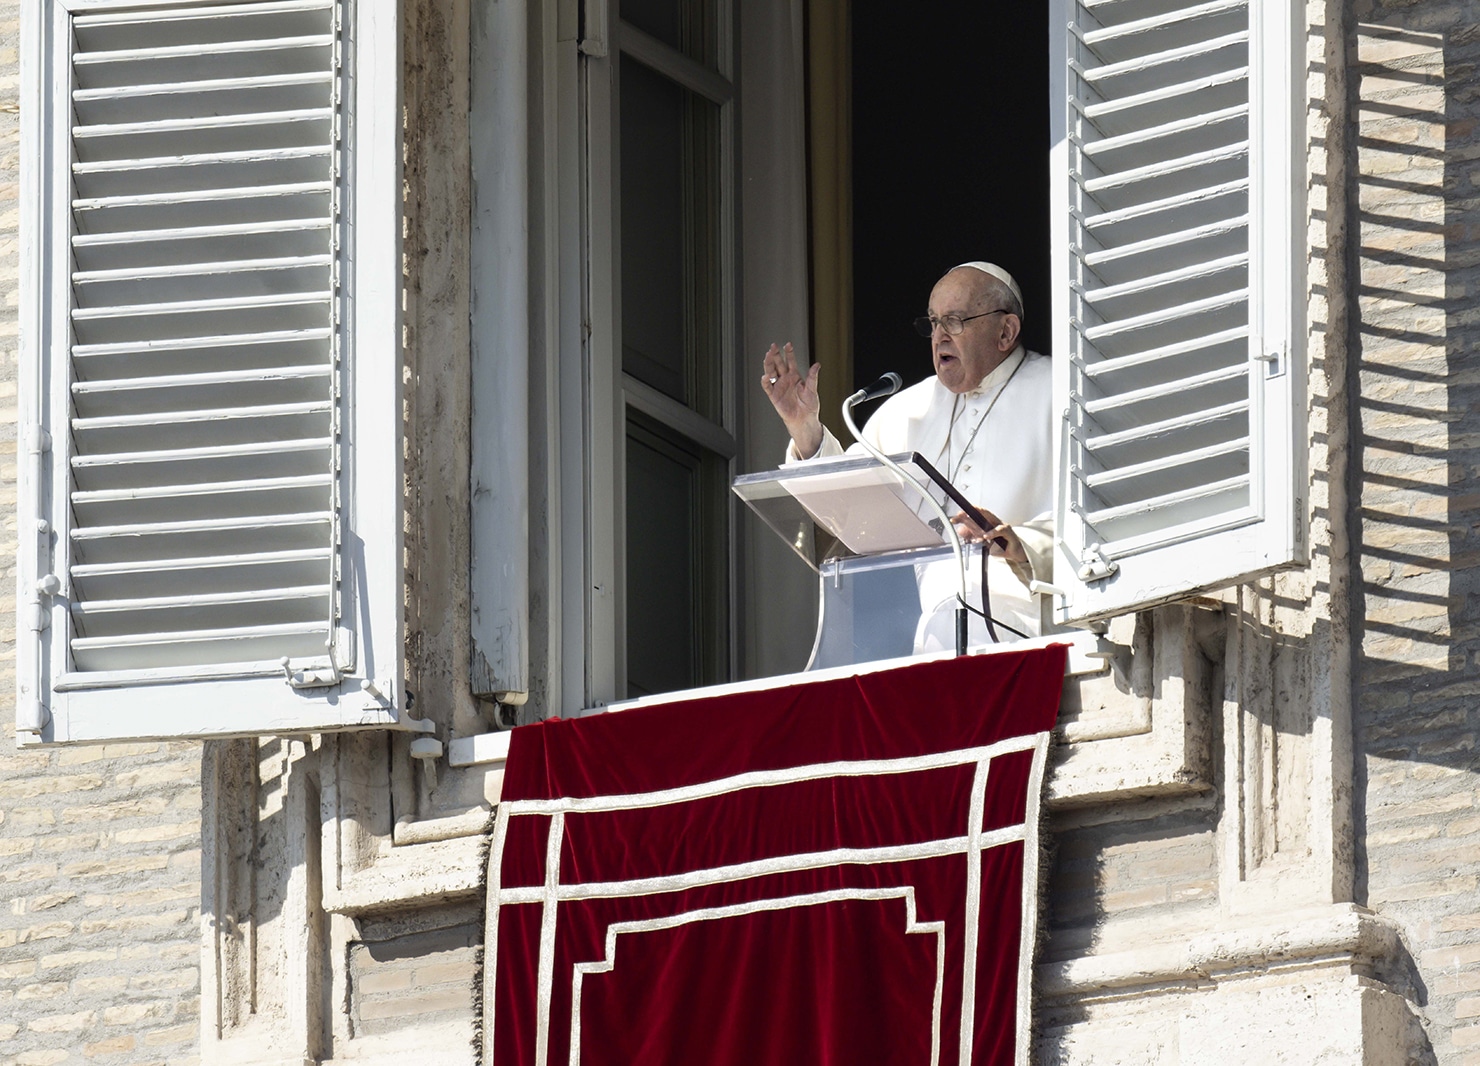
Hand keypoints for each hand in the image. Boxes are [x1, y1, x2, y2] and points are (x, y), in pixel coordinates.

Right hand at [760, 342, 822, 456]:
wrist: (804, 419)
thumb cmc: (809, 406)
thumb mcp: (813, 390)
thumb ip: (813, 377)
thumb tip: (817, 365)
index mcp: (795, 377)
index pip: (790, 362)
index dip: (789, 353)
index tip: (788, 345)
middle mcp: (785, 380)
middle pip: (778, 364)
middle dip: (775, 355)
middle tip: (773, 346)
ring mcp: (779, 387)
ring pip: (771, 372)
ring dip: (768, 364)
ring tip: (768, 356)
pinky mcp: (774, 396)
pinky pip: (768, 387)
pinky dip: (765, 381)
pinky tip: (765, 376)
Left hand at [952, 507, 1026, 564]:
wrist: (1014, 551)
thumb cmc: (1000, 544)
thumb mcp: (982, 540)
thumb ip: (972, 535)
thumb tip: (960, 530)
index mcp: (987, 523)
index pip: (975, 516)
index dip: (965, 515)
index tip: (955, 517)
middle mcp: (994, 522)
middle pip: (981, 514)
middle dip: (970, 513)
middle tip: (960, 515)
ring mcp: (1001, 525)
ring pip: (990, 519)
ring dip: (979, 522)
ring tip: (969, 525)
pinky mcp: (1008, 532)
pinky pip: (1000, 530)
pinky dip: (992, 533)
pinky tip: (986, 536)